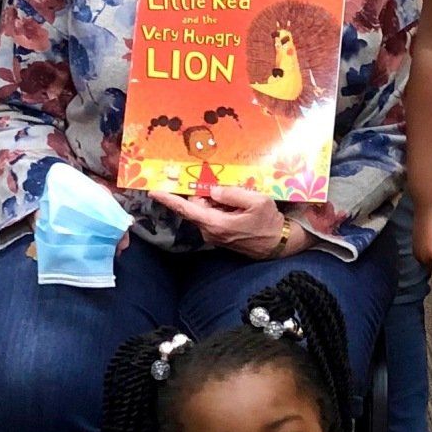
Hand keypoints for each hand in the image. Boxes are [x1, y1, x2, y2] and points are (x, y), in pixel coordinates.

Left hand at [153, 184, 286, 258]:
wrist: (278, 244)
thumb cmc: (269, 222)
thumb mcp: (257, 201)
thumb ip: (232, 193)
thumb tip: (213, 190)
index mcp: (216, 223)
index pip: (186, 209)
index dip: (169, 199)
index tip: (153, 191)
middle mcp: (209, 231)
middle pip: (197, 205)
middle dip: (207, 193)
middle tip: (226, 187)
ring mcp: (214, 235)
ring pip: (205, 210)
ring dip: (217, 201)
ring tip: (240, 201)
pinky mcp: (219, 236)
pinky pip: (213, 216)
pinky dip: (221, 208)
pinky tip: (239, 208)